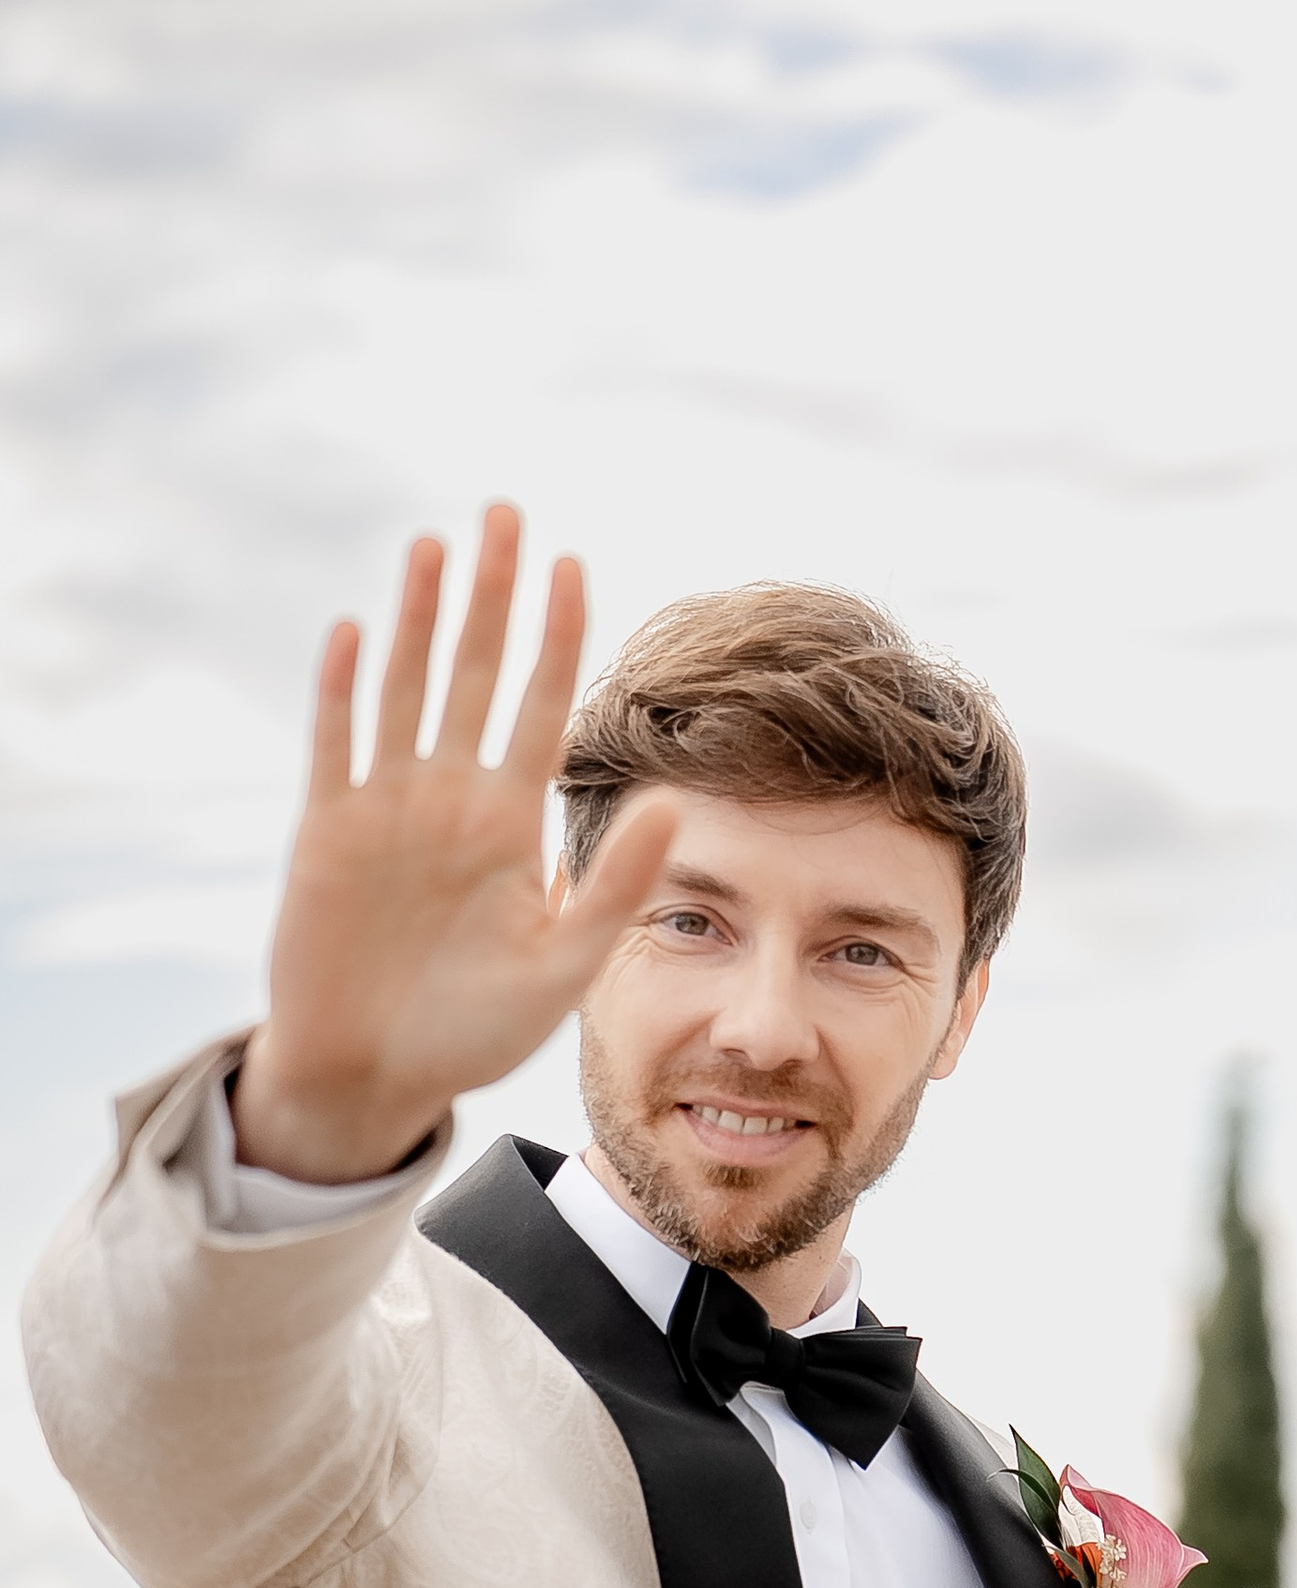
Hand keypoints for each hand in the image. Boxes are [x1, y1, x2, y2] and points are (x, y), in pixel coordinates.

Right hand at [230, 510, 681, 1181]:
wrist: (379, 1076)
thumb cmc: (473, 1029)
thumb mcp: (563, 964)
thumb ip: (615, 886)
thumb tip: (677, 804)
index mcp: (510, 821)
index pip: (542, 707)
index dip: (555, 637)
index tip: (575, 564)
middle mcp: (450, 798)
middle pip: (476, 675)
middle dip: (492, 596)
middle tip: (507, 511)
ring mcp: (386, 809)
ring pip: (408, 692)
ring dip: (420, 620)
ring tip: (438, 545)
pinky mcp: (328, 835)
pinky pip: (337, 749)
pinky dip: (345, 694)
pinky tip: (357, 633)